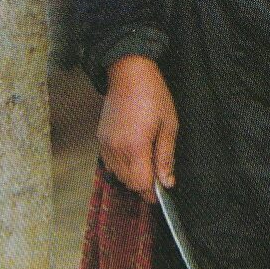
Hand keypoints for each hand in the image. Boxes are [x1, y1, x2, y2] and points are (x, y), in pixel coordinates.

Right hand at [97, 55, 178, 200]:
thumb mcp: (169, 126)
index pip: (141, 184)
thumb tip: (167, 182)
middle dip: (144, 186)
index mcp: (135, 147)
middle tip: (159, 180)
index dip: (152, 193)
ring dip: (132, 177)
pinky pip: (109, 164)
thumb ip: (166, 157)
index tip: (162, 195)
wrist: (128, 73)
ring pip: (117, 175)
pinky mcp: (100, 139)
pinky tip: (134, 157)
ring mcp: (105, 145)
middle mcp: (116, 149)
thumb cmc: (153, 96)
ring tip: (148, 166)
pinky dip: (121, 167)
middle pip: (128, 183)